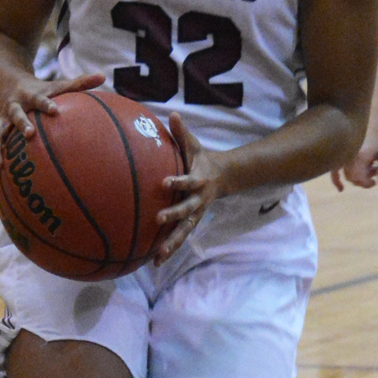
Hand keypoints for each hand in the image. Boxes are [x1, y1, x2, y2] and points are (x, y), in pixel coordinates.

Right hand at [0, 70, 105, 181]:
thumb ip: (79, 83)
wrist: (7, 84)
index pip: (40, 100)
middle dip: (21, 124)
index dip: (46, 104)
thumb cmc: (40, 90)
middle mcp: (14, 108)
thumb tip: (103, 76)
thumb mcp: (57, 85)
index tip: (54, 110)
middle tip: (30, 134)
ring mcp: (3, 120)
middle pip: (15, 115)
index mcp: (30, 97)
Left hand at [154, 116, 229, 262]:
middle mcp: (198, 201)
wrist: (223, 177)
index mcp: (198, 180)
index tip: (164, 182)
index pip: (188, 181)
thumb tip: (172, 113)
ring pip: (184, 231)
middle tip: (159, 219)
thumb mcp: (194, 144)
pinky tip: (154, 263)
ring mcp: (195, 214)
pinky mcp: (190, 224)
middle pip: (186, 210)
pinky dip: (169, 251)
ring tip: (158, 256)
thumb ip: (182, 132)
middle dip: (174, 216)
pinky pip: (180, 239)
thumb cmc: (202, 158)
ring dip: (172, 243)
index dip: (178, 182)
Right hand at [332, 112, 377, 190]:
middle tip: (374, 169)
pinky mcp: (339, 149)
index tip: (376, 181)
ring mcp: (342, 152)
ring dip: (355, 175)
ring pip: (344, 173)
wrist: (370, 111)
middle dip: (363, 179)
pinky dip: (336, 178)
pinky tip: (340, 190)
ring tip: (366, 168)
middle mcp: (348, 156)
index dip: (368, 183)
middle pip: (352, 178)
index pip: (359, 179)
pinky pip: (334, 168)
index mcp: (360, 156)